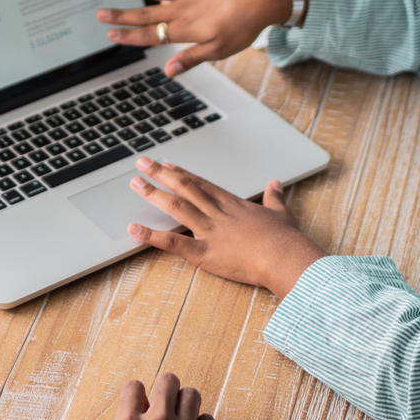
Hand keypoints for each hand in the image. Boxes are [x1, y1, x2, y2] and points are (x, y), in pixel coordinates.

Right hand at [97, 0, 291, 76]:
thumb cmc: (244, 27)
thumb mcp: (218, 51)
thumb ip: (190, 58)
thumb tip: (167, 71)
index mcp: (184, 29)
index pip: (150, 35)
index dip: (128, 36)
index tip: (109, 34)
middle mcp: (182, 9)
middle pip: (146, 13)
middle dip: (121, 14)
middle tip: (98, 12)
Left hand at [126, 158, 325, 296]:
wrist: (285, 257)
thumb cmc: (286, 239)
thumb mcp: (281, 213)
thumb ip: (274, 198)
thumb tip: (275, 184)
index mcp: (233, 204)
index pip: (202, 184)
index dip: (182, 173)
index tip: (168, 164)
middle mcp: (217, 213)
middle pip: (185, 188)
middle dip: (161, 174)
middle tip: (141, 162)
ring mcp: (209, 231)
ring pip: (177, 207)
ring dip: (153, 194)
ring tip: (135, 183)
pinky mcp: (205, 253)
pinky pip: (174, 243)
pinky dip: (152, 236)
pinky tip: (134, 229)